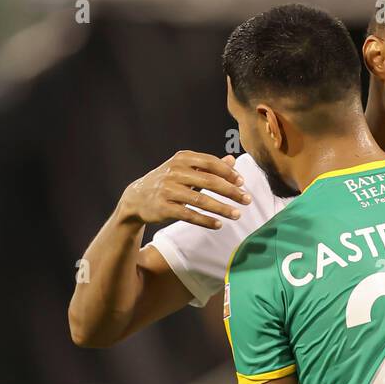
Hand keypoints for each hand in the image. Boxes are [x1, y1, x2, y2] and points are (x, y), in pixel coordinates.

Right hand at [117, 151, 250, 228]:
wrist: (137, 197)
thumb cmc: (167, 182)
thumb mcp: (185, 169)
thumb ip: (208, 165)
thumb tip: (232, 161)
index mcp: (182, 159)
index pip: (210, 163)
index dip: (228, 173)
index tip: (242, 183)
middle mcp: (175, 172)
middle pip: (209, 181)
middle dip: (231, 191)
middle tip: (247, 200)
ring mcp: (168, 190)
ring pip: (201, 200)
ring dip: (222, 208)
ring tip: (237, 215)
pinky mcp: (164, 208)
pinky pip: (190, 215)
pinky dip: (206, 221)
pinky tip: (219, 224)